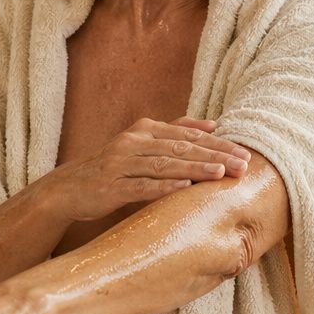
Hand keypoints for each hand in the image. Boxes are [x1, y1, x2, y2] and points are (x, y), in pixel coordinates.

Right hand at [46, 116, 252, 221]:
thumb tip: (213, 125)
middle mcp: (133, 141)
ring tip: (220, 173)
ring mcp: (121, 164)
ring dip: (194, 168)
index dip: (218, 144)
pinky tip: (184, 186)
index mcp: (144, 129)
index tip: (245, 153)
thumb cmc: (114, 168)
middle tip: (242, 164)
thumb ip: (175, 133)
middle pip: (180, 147)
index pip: (188, 134)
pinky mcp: (111, 187)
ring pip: (163, 164)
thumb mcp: (142, 144)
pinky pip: (140, 186)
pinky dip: (163, 186)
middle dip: (214, 156)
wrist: (69, 188)